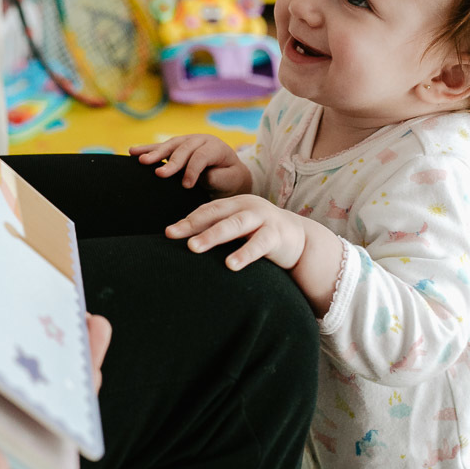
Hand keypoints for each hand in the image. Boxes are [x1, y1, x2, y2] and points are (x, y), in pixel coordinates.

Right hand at [129, 135, 248, 195]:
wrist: (228, 174)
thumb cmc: (229, 178)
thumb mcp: (231, 180)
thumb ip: (218, 178)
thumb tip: (202, 177)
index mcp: (215, 147)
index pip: (201, 156)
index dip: (193, 169)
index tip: (186, 185)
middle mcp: (200, 140)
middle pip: (183, 148)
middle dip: (171, 161)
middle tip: (160, 173)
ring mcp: (186, 141)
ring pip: (169, 145)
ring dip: (154, 153)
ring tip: (142, 160)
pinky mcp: (175, 147)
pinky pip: (159, 147)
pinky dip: (146, 149)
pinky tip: (133, 151)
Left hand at [166, 194, 306, 271]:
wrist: (301, 240)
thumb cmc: (260, 235)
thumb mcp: (238, 228)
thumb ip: (217, 229)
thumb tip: (184, 242)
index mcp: (235, 203)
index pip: (207, 210)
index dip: (187, 221)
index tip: (168, 233)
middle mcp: (247, 207)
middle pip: (217, 214)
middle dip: (193, 225)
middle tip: (172, 235)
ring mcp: (263, 219)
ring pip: (235, 225)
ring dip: (213, 236)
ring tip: (194, 247)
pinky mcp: (277, 235)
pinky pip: (259, 244)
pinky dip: (244, 254)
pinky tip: (231, 265)